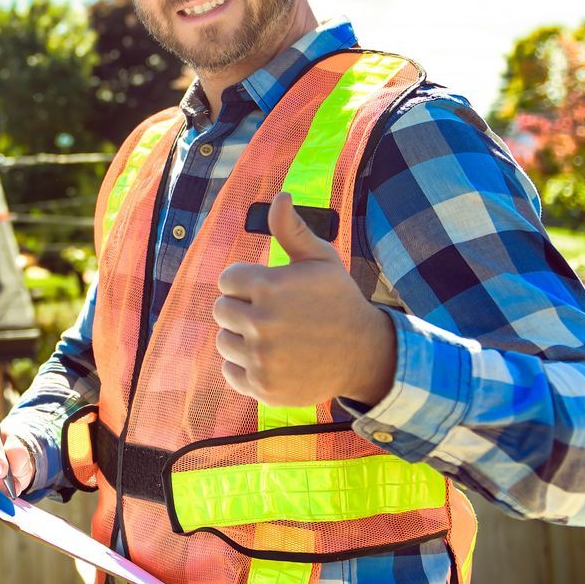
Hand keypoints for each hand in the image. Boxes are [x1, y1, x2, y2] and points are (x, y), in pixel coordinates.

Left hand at [212, 192, 397, 407]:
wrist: (364, 354)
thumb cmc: (338, 300)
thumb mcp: (321, 260)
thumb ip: (292, 230)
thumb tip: (280, 196)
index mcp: (270, 287)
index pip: (227, 279)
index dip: (247, 283)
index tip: (269, 290)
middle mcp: (262, 323)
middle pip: (221, 310)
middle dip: (242, 308)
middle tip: (272, 314)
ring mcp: (261, 358)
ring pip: (223, 341)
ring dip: (241, 337)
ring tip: (272, 337)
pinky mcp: (262, 387)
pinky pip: (230, 371)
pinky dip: (244, 366)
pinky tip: (270, 358)